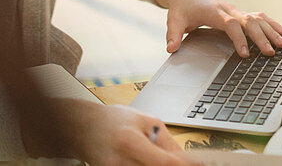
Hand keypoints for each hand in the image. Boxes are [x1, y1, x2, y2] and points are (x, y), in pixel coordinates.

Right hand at [55, 100, 192, 165]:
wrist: (81, 127)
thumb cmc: (114, 120)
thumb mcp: (144, 121)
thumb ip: (167, 142)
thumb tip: (189, 162)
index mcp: (129, 142)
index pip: (165, 164)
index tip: (199, 165)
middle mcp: (120, 163)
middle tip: (181, 163)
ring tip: (158, 157)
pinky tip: (148, 161)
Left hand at [151, 0, 281, 57]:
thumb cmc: (183, 6)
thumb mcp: (174, 19)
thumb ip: (173, 33)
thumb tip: (171, 48)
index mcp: (213, 12)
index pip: (230, 24)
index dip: (239, 38)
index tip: (245, 54)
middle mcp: (228, 10)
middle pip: (248, 21)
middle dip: (260, 37)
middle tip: (270, 52)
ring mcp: (236, 11)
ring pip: (257, 18)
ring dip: (270, 30)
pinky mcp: (240, 13)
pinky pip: (259, 17)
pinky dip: (271, 24)